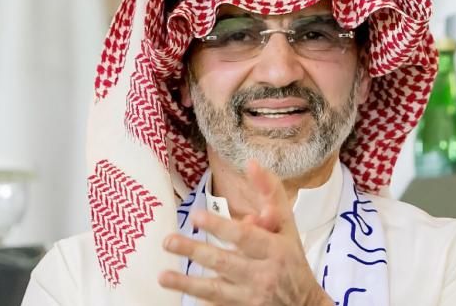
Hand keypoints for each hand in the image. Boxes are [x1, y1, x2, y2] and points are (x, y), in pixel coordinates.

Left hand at [158, 161, 332, 305]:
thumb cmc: (292, 259)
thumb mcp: (287, 225)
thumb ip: (271, 193)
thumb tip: (251, 163)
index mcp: (275, 249)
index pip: (245, 237)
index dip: (220, 226)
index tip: (197, 215)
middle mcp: (263, 274)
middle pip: (225, 262)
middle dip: (195, 251)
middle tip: (169, 240)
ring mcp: (250, 298)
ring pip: (215, 290)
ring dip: (187, 283)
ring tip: (163, 276)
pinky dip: (199, 301)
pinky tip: (178, 294)